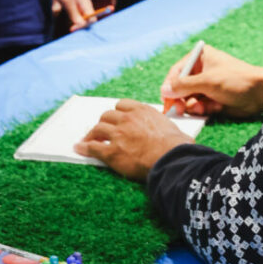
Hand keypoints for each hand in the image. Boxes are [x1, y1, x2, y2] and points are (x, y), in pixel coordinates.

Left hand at [52, 0, 93, 29]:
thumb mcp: (68, 2)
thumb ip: (74, 14)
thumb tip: (81, 24)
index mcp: (86, 5)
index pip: (92, 19)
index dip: (84, 25)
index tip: (72, 28)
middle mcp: (86, 6)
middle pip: (88, 20)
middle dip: (80, 25)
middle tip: (70, 29)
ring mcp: (81, 6)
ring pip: (82, 19)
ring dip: (76, 22)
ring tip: (68, 24)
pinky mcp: (76, 6)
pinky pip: (76, 15)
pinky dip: (72, 18)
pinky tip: (66, 15)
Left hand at [74, 100, 193, 180]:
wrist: (170, 158)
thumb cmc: (177, 146)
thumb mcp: (173, 129)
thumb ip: (167, 128)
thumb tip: (183, 137)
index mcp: (142, 111)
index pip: (122, 105)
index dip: (117, 113)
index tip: (115, 118)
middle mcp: (128, 119)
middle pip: (107, 115)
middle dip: (103, 122)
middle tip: (100, 130)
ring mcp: (118, 134)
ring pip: (98, 128)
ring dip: (91, 134)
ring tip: (87, 139)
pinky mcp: (112, 151)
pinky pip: (93, 147)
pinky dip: (84, 147)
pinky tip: (79, 148)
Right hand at [160, 43, 262, 118]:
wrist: (259, 93)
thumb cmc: (234, 79)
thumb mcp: (207, 81)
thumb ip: (183, 86)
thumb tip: (164, 90)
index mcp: (199, 58)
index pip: (176, 72)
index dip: (169, 87)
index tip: (166, 101)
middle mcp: (201, 70)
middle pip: (180, 88)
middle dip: (182, 99)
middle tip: (180, 111)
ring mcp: (207, 85)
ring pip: (189, 99)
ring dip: (194, 106)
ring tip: (205, 108)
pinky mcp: (213, 98)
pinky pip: (199, 106)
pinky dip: (204, 109)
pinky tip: (216, 108)